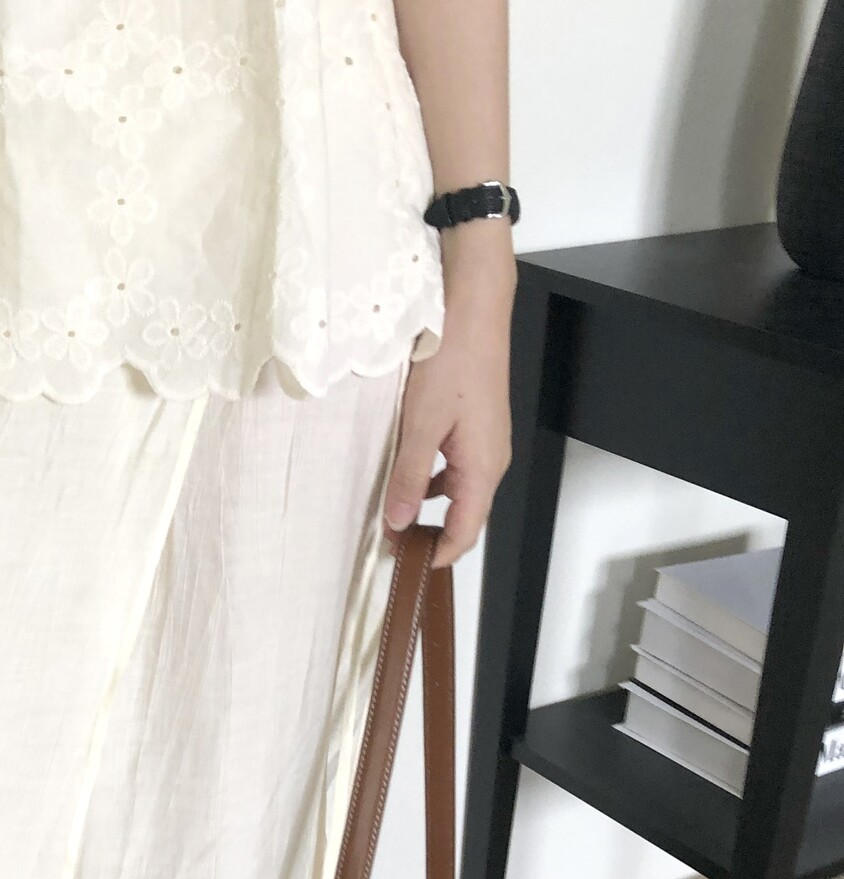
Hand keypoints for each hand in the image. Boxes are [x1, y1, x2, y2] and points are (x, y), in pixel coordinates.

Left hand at [382, 231, 514, 567]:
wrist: (473, 308)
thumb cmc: (451, 360)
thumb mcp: (420, 424)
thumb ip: (409, 477)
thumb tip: (399, 523)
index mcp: (483, 468)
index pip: (465, 533)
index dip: (437, 556)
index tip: (405, 570)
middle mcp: (491, 461)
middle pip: (463, 516)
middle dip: (429, 535)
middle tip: (388, 545)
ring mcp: (485, 443)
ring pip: (457, 491)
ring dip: (426, 506)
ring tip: (389, 514)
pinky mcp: (475, 426)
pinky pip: (454, 466)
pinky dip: (430, 479)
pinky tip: (402, 472)